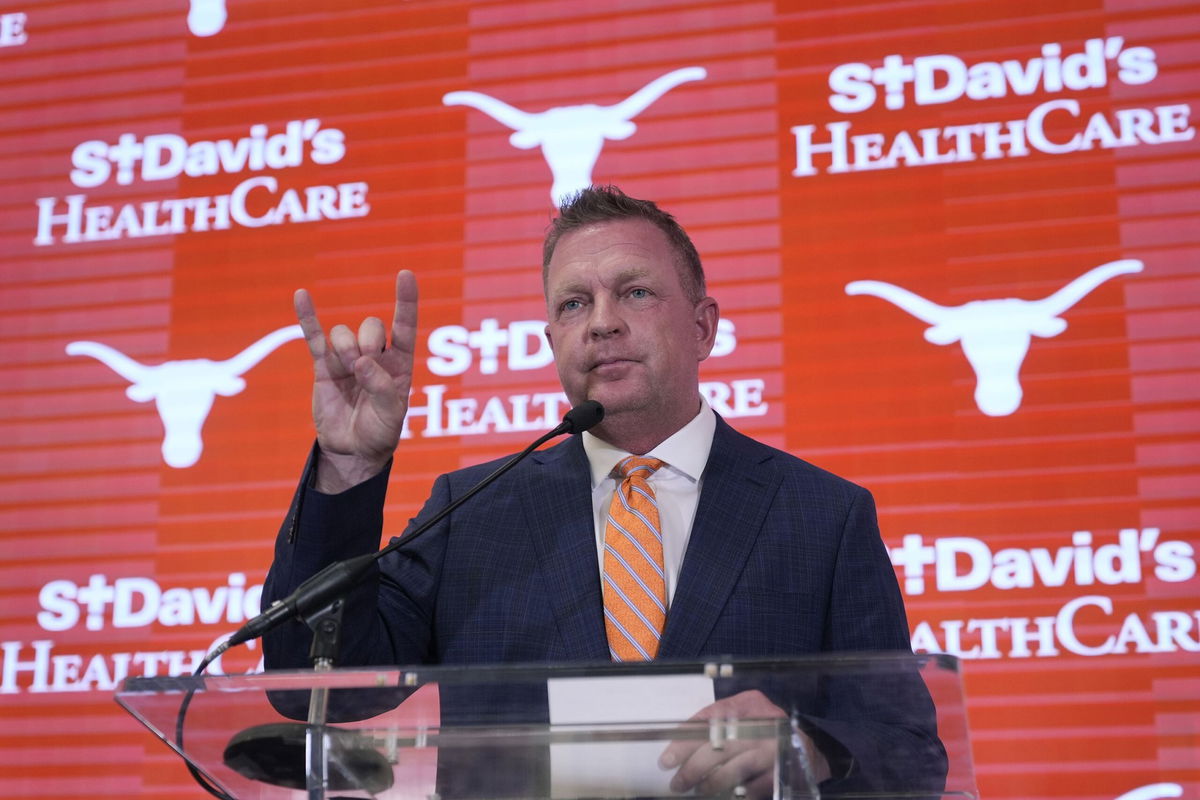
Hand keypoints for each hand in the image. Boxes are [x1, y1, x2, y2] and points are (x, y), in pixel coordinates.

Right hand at [294, 271, 417, 491]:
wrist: (353, 449)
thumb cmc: (380, 431)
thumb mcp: (391, 415)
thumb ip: (381, 387)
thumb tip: (361, 363)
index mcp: (399, 363)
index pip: (405, 326)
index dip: (405, 301)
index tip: (406, 275)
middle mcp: (375, 355)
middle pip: (372, 326)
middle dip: (367, 341)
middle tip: (362, 366)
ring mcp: (348, 358)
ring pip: (344, 333)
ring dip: (345, 348)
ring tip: (347, 371)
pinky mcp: (324, 366)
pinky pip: (314, 337)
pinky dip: (307, 317)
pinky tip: (301, 295)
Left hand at [658, 690, 829, 798]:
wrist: (806, 746)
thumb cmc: (765, 729)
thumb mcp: (745, 714)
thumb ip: (718, 721)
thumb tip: (680, 741)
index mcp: (748, 704)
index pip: (709, 718)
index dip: (685, 740)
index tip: (667, 759)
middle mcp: (763, 723)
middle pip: (720, 746)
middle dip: (693, 768)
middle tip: (677, 783)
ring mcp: (775, 749)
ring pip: (736, 769)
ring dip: (712, 783)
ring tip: (698, 791)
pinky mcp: (784, 772)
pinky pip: (755, 788)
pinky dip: (737, 795)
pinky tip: (724, 797)